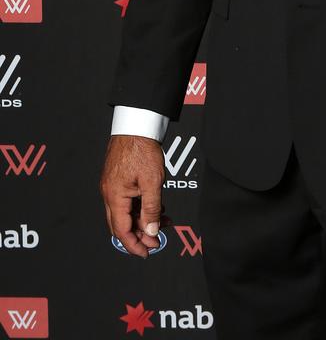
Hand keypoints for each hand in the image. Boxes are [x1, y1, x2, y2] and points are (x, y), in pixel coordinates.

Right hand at [100, 134, 166, 257]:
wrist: (137, 124)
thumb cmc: (142, 149)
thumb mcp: (152, 182)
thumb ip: (151, 209)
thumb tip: (151, 232)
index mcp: (114, 196)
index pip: (121, 230)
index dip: (134, 245)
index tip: (147, 253)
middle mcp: (110, 193)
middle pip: (122, 224)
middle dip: (140, 235)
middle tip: (157, 241)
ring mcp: (113, 185)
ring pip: (127, 212)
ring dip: (143, 219)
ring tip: (164, 221)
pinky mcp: (118, 178)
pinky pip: (128, 200)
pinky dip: (142, 206)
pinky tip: (157, 206)